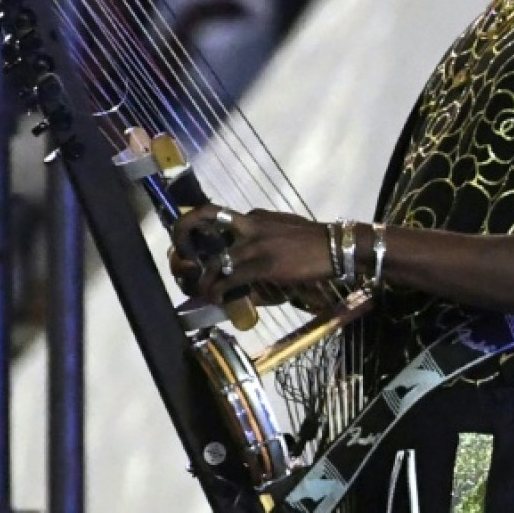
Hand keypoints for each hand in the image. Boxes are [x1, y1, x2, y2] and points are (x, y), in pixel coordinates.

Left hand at [171, 205, 334, 306]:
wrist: (334, 246)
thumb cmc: (311, 240)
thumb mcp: (281, 228)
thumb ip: (261, 234)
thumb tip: (245, 252)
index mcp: (253, 215)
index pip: (215, 214)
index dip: (193, 224)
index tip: (185, 240)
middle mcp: (249, 223)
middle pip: (204, 220)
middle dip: (183, 234)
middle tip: (179, 258)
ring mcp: (255, 243)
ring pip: (216, 257)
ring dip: (203, 277)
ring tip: (202, 289)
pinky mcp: (263, 264)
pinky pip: (231, 277)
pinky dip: (219, 289)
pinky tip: (217, 298)